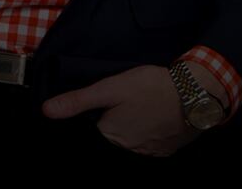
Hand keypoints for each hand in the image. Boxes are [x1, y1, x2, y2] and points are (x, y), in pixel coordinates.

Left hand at [40, 65, 203, 157]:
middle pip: (114, 139)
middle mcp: (128, 151)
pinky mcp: (167, 151)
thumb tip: (47, 111)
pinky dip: (151, 134)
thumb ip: (78, 101)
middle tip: (129, 104)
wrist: (195, 93)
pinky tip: (156, 118)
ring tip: (143, 109)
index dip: (99, 119)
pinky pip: (151, 146)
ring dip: (135, 130)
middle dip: (116, 124)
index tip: (109, 108)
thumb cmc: (151, 87)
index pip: (95, 131)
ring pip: (133, 143)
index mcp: (110, 135)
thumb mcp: (110, 87)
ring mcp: (149, 153)